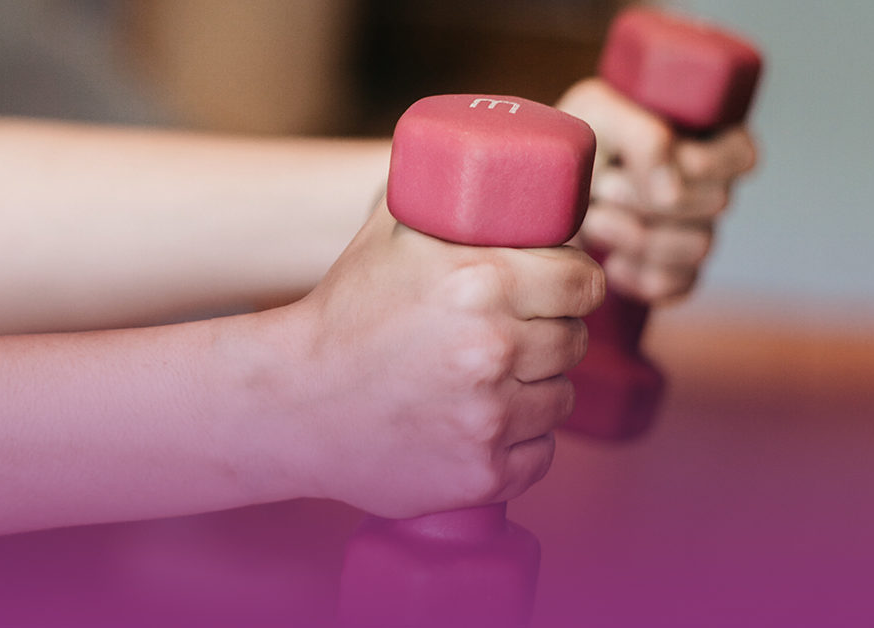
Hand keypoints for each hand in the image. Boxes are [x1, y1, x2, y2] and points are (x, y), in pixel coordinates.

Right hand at [291, 200, 602, 517]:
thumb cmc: (343, 313)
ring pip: (560, 399)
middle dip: (552, 334)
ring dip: (537, 388)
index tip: (564, 290)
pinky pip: (540, 454)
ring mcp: (489, 420)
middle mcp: (493, 351)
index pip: (583, 282)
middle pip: (575, 340)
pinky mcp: (483, 474)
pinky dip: (520, 442)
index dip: (576, 284)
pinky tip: (482, 425)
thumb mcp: (390, 236)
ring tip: (493, 381)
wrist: (290, 404)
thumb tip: (499, 167)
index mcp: (481, 283)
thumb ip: (447, 199)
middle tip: (516, 334)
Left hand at [556, 78, 757, 302]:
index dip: (700, 163)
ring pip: (697, 247)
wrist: (540, 190)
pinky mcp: (673, 272)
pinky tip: (608, 260)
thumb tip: (672, 192)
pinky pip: (676, 286)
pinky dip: (636, 276)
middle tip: (603, 187)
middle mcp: (710, 187)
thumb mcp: (599, 113)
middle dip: (648, 198)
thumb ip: (643, 137)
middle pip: (715, 203)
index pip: (741, 157)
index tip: (643, 161)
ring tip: (594, 220)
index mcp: (706, 138)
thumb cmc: (575, 140)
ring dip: (636, 236)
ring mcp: (694, 233)